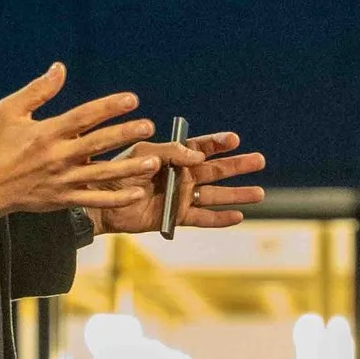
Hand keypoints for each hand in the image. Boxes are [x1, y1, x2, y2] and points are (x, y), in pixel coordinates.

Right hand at [0, 65, 153, 233]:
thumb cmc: (2, 145)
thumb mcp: (10, 110)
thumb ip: (38, 90)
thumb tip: (60, 68)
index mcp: (46, 133)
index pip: (83, 116)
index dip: (108, 107)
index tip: (131, 99)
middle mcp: (57, 156)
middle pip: (97, 144)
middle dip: (124, 134)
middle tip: (148, 126)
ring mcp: (63, 180)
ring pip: (102, 174)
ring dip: (129, 168)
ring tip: (152, 161)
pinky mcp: (65, 199)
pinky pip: (95, 199)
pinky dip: (117, 198)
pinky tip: (137, 192)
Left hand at [98, 127, 267, 238]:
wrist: (100, 201)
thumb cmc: (118, 171)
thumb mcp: (143, 152)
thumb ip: (170, 151)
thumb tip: (198, 156)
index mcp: (174, 156)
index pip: (202, 147)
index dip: (218, 143)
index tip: (234, 140)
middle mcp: (182, 176)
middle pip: (216, 170)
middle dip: (238, 166)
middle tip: (259, 160)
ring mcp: (180, 197)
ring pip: (215, 194)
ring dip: (237, 194)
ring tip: (260, 192)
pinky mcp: (176, 217)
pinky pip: (202, 218)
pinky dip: (220, 219)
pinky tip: (238, 216)